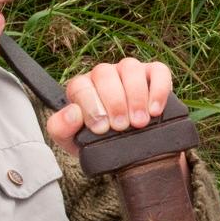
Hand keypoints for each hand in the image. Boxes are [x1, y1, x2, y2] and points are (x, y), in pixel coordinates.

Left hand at [46, 57, 172, 157]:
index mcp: (82, 87)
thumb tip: (73, 113)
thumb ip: (61, 127)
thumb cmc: (95, 140)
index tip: (101, 128)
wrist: (124, 151)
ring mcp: (129, 72)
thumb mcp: (71, 141)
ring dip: (135, 96)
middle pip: (105, 73)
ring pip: (130, 68)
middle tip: (121, 126)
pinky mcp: (154, 75)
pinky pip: (158, 71)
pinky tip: (155, 110)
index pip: (80, 85)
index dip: (91, 105)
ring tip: (139, 122)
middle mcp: (104, 75)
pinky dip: (158, 89)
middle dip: (114, 102)